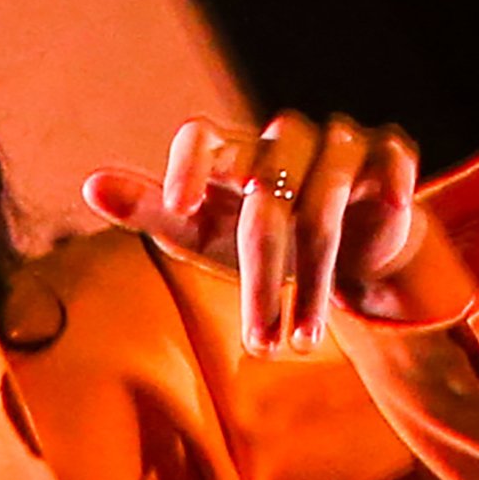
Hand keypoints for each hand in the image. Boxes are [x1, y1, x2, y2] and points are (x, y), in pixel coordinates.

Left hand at [83, 112, 441, 353]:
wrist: (347, 245)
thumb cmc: (262, 238)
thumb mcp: (204, 233)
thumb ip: (152, 210)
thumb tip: (90, 184)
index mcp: (234, 152)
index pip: (201, 135)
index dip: (188, 165)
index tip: (177, 207)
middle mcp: (285, 139)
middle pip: (267, 203)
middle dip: (263, 281)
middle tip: (260, 344)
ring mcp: (339, 143)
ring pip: (322, 206)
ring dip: (315, 281)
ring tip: (304, 341)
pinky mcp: (388, 153)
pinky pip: (389, 164)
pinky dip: (387, 190)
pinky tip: (381, 223)